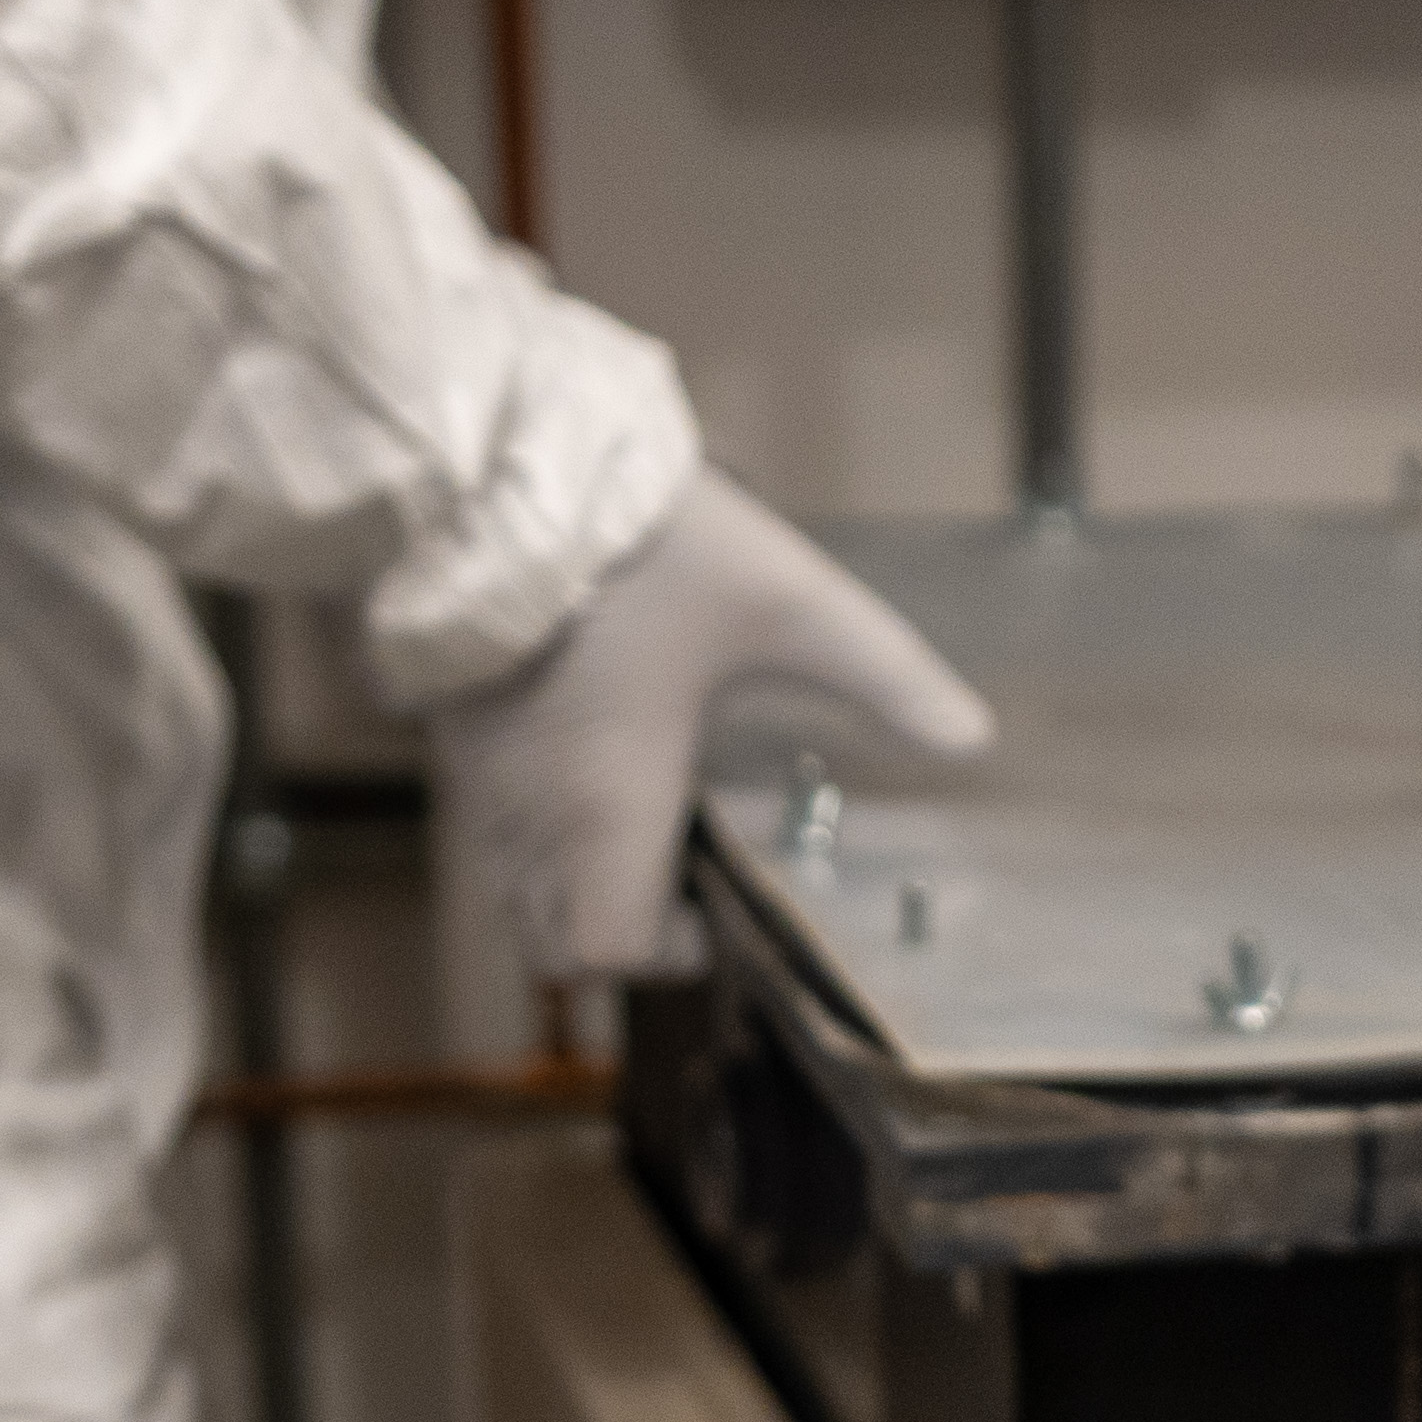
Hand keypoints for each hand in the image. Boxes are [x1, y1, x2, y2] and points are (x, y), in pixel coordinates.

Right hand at [428, 470, 994, 1058]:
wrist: (490, 468)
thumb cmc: (639, 548)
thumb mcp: (789, 604)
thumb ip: (884, 674)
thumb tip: (969, 734)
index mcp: (608, 805)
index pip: (610, 951)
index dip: (667, 952)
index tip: (712, 909)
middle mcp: (531, 812)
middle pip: (555, 940)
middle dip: (620, 930)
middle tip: (682, 874)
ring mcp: (479, 775)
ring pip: (515, 885)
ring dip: (578, 878)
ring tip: (645, 807)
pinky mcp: (452, 729)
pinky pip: (488, 821)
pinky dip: (539, 825)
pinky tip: (592, 751)